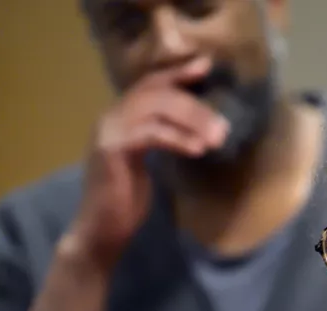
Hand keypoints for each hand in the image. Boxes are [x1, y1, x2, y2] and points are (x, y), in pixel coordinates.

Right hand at [69, 56, 228, 269]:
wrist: (102, 229)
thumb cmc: (127, 199)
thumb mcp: (149, 161)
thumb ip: (163, 138)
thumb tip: (199, 127)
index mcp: (121, 116)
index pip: (151, 83)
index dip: (178, 72)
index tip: (206, 66)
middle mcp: (111, 117)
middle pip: (158, 93)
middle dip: (195, 105)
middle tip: (224, 124)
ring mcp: (109, 131)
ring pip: (156, 109)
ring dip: (193, 121)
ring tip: (218, 138)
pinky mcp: (112, 149)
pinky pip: (151, 134)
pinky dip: (178, 139)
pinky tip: (199, 149)